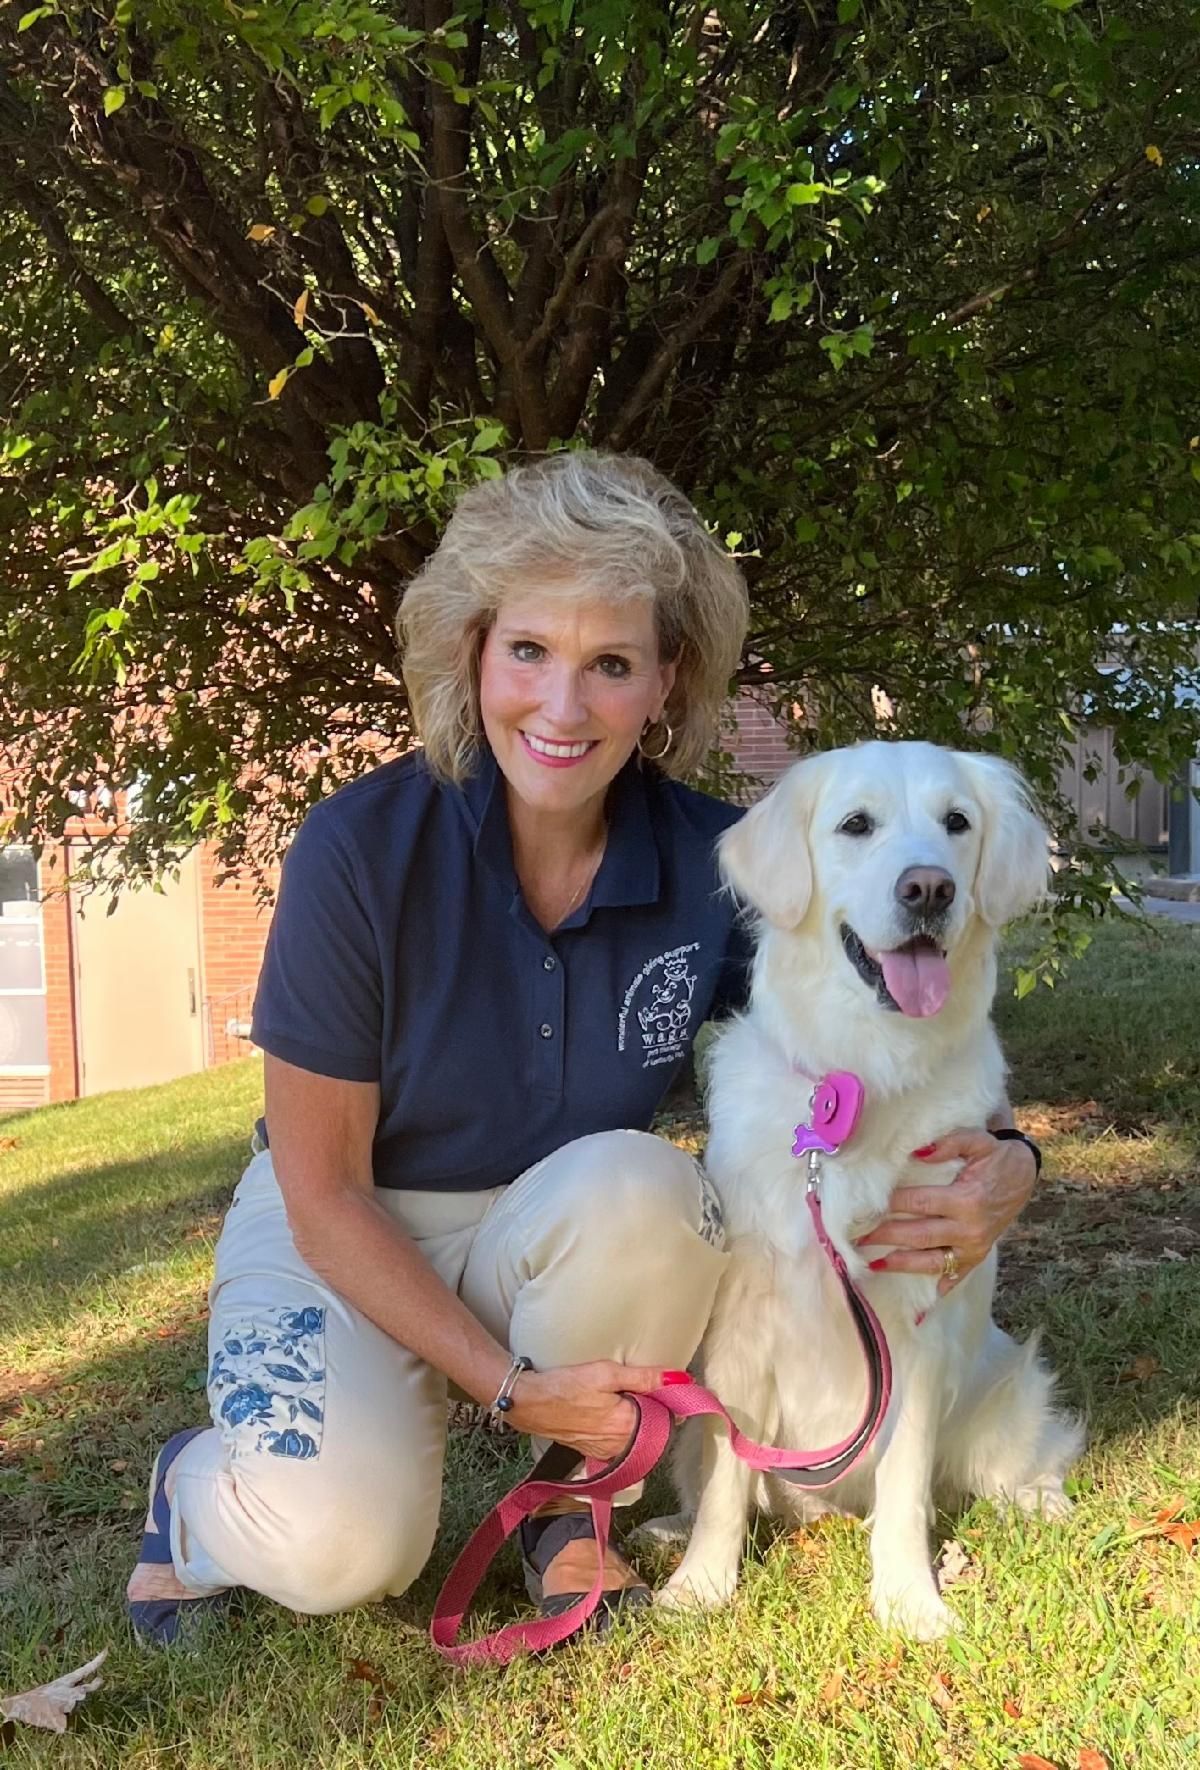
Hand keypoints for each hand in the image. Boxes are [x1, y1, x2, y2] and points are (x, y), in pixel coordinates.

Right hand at [504, 1360, 674, 1460]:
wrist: (530, 1403)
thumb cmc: (567, 1385)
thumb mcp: (607, 1373)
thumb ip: (645, 1377)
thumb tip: (680, 1379)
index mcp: (629, 1426)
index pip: (667, 1420)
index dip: (668, 1402)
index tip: (662, 1387)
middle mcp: (620, 1445)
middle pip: (652, 1430)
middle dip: (653, 1411)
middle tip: (640, 1388)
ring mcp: (606, 1452)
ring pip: (636, 1437)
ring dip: (637, 1421)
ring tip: (624, 1398)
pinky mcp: (594, 1452)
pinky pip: (620, 1444)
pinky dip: (622, 1430)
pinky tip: (610, 1412)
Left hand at [855, 1127, 1037, 1294]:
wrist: (1025, 1175)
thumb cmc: (996, 1156)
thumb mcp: (978, 1141)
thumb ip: (949, 1143)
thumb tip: (918, 1151)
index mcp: (967, 1199)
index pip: (920, 1203)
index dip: (891, 1204)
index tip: (866, 1206)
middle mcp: (970, 1228)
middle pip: (920, 1235)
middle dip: (886, 1237)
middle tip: (857, 1238)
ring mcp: (974, 1246)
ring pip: (932, 1261)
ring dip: (902, 1265)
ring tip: (873, 1265)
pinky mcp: (978, 1255)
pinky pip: (955, 1276)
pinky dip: (938, 1287)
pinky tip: (918, 1299)